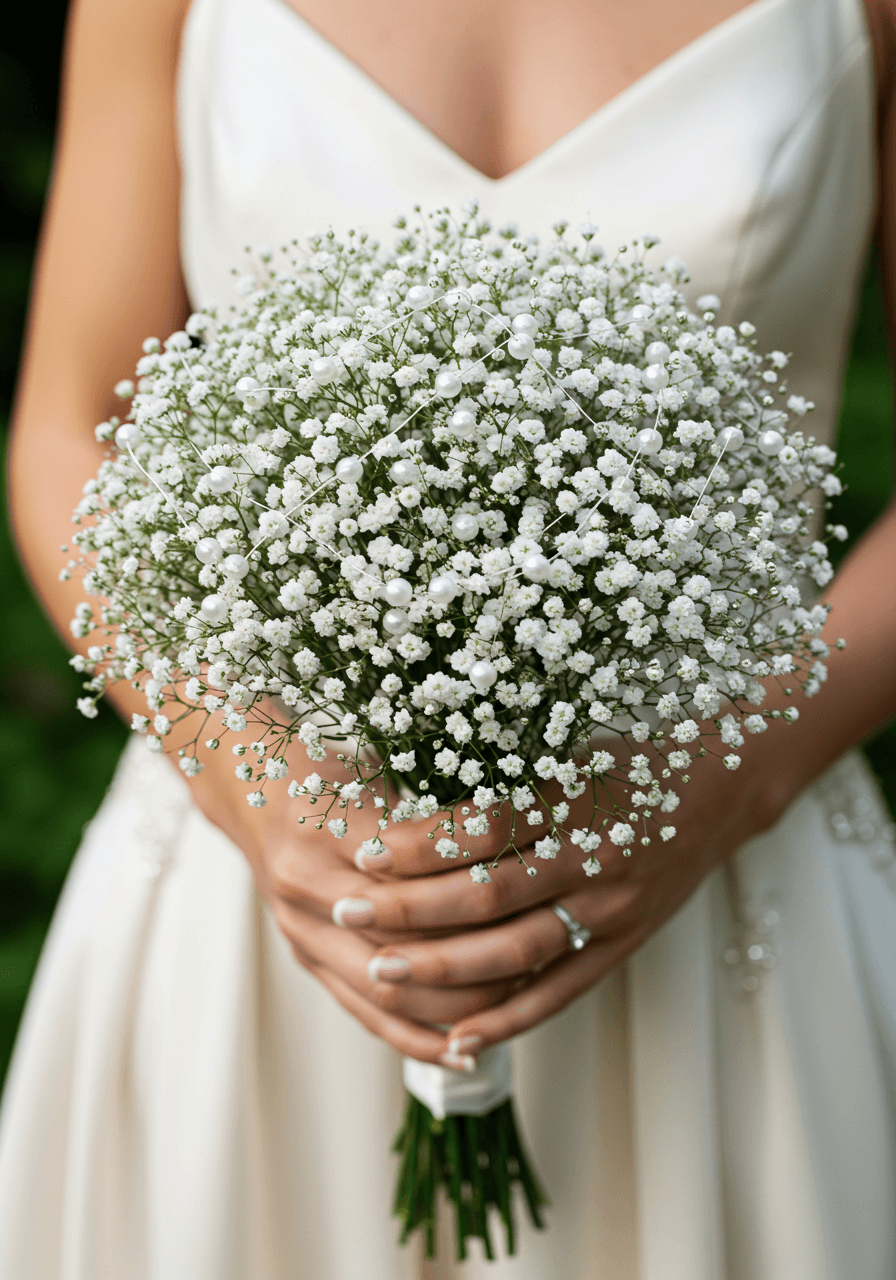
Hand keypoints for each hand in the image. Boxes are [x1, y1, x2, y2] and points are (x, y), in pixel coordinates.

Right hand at [188, 727, 519, 1065]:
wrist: (252, 793)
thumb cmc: (327, 774)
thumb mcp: (375, 771)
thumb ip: (429, 817)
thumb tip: (513, 843)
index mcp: (323, 831)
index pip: (412, 879)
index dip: (471, 892)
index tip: (527, 893)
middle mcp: (304, 889)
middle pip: (400, 944)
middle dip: (472, 958)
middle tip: (535, 954)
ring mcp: (300, 934)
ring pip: (387, 992)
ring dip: (455, 1003)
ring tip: (514, 999)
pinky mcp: (307, 962)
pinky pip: (366, 1016)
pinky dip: (418, 1039)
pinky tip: (466, 1051)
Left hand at [347, 739, 785, 1057]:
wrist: (725, 789)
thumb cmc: (632, 757)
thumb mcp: (572, 747)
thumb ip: (504, 772)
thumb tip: (412, 774)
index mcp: (576, 802)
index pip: (482, 830)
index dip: (419, 845)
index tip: (364, 849)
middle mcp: (594, 862)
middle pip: (487, 897)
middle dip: (409, 910)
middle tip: (345, 911)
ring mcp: (611, 913)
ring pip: (514, 954)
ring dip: (442, 969)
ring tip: (378, 972)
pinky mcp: (622, 948)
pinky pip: (558, 994)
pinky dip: (507, 1020)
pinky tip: (457, 1039)